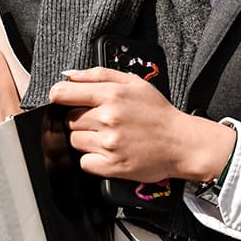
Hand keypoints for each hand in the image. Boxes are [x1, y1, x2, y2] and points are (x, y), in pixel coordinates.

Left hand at [48, 67, 234, 182]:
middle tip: (102, 122)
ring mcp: (109, 143)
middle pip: (69, 120)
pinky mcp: (112, 166)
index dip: (59, 97)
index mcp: (111, 94)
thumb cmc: (158, 113)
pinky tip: (109, 153)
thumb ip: (98, 74)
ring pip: (74, 141)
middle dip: (80, 120)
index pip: (62, 94)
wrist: (181, 143)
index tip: (64, 101)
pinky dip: (93, 159)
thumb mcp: (134, 82)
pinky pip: (84, 162)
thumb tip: (68, 75)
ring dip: (86, 140)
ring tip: (108, 137)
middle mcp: (108, 118)